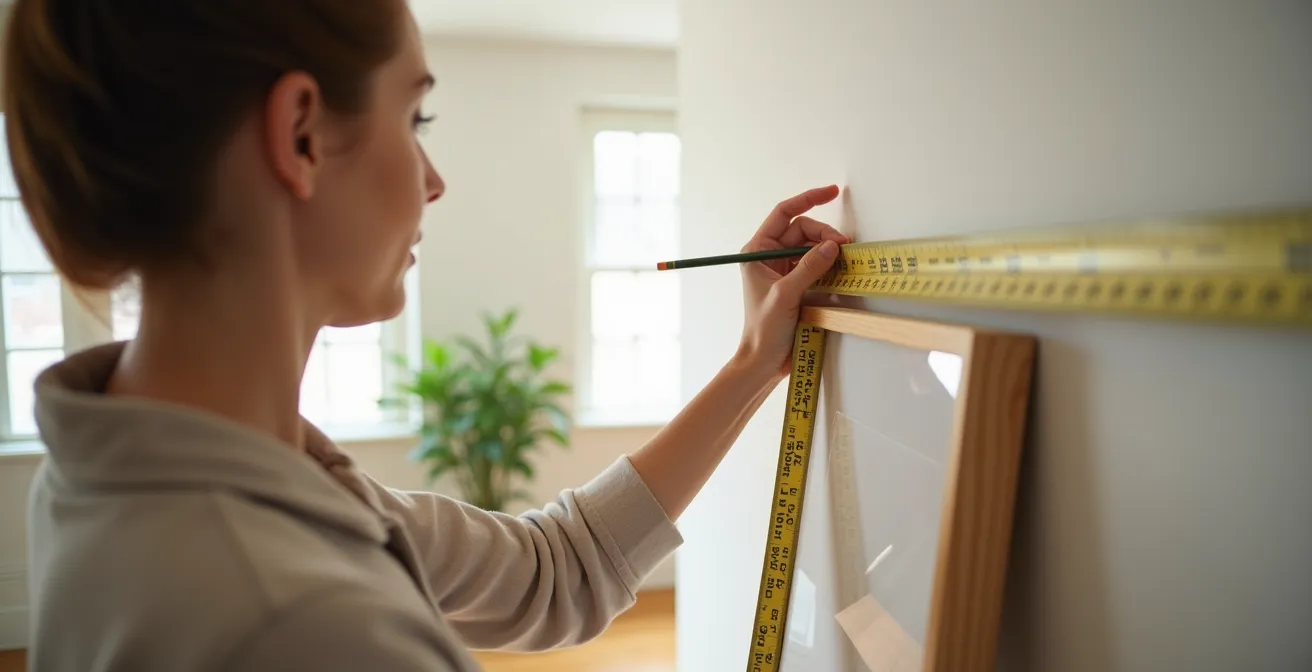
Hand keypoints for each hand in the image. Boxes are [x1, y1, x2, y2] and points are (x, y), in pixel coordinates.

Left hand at [736, 185, 849, 377]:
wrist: (764, 361)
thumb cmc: (764, 329)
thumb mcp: (786, 295)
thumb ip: (809, 268)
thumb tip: (832, 245)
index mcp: (757, 251)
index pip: (784, 214)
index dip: (808, 199)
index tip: (832, 192)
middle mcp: (770, 256)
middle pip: (803, 231)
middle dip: (824, 234)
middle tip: (844, 248)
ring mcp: (785, 270)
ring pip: (813, 248)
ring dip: (829, 251)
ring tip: (846, 259)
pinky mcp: (798, 285)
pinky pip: (818, 266)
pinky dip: (830, 266)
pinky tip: (841, 271)